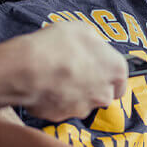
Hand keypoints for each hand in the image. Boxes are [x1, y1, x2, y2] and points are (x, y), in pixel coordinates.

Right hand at [13, 22, 127, 120]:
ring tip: (55, 76)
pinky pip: (60, 108)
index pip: (121, 81)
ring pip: (82, 102)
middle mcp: (104, 93)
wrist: (26, 68)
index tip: (98, 70)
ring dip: (73, 93)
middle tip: (74, 72)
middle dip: (91, 86)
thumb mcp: (82, 30)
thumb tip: (94, 47)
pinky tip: (44, 85)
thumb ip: (95, 43)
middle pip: (102, 93)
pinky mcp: (62, 116)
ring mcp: (84, 108)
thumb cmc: (56, 45)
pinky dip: (54, 100)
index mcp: (116, 70)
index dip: (108, 75)